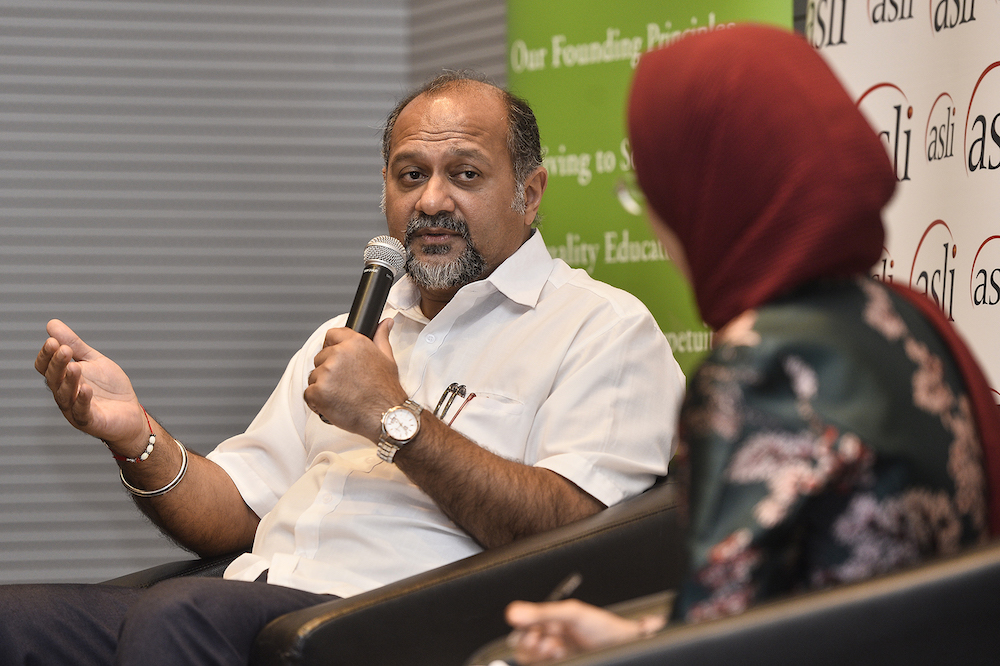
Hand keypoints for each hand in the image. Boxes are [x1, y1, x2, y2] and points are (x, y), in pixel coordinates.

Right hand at [34, 319, 147, 447]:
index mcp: (64, 378)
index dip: (46, 355)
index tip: (52, 341)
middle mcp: (65, 394)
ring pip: (65, 395)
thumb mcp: (93, 361)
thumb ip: (74, 345)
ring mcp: (75, 409)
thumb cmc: (110, 388)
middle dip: (58, 364)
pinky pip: (82, 411)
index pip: (46, 366)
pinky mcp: (90, 421)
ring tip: (74, 367)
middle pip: (53, 379)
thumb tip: (52, 324)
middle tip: (64, 350)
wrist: (130, 412)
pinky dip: (82, 401)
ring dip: (69, 381)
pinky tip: (86, 390)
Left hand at [304, 318, 407, 440]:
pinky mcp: (318, 392)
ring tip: (341, 396)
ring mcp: (327, 373)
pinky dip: (317, 402)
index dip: (332, 347)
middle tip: (345, 384)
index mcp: (354, 343)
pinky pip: (308, 394)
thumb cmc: (387, 390)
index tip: (336, 358)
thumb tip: (385, 323)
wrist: (386, 416)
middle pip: (320, 358)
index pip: (331, 335)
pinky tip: (333, 404)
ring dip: (323, 387)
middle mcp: (339, 354)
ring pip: (314, 376)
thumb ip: (381, 337)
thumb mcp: (387, 358)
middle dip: (328, 371)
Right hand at [505, 599, 660, 663]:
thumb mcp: (571, 614)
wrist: (625, 644)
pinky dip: (550, 661)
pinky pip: (546, 665)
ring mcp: (557, 656)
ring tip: (556, 648)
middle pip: (524, 650)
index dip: (521, 634)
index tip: (529, 632)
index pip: (522, 631)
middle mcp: (551, 640)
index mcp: (549, 622)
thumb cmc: (602, 626)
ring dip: (541, 656)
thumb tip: (513, 612)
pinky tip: (561, 655)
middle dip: (531, 646)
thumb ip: (541, 613)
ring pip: (534, 661)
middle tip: (543, 641)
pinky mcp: (564, 664)